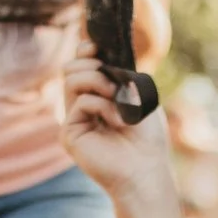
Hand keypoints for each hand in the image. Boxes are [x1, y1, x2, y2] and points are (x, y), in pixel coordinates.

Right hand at [60, 42, 174, 200]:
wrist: (146, 170)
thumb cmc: (148, 138)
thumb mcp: (138, 97)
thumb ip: (119, 75)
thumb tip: (100, 54)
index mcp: (98, 98)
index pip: (82, 67)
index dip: (85, 52)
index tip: (97, 47)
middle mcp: (83, 108)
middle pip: (71, 69)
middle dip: (91, 64)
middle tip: (111, 77)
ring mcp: (75, 121)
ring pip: (72, 80)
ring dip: (98, 80)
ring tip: (117, 98)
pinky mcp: (69, 134)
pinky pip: (81, 101)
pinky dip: (102, 104)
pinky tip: (117, 120)